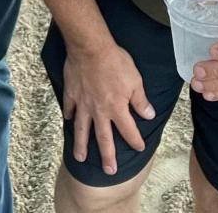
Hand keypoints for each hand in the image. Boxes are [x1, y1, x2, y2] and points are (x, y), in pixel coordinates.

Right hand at [63, 44, 154, 175]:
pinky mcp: (71, 93)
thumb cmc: (114, 61)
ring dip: (81, 145)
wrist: (90, 47)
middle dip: (107, 156)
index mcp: (117, 108)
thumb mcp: (135, 80)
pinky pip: (69, 108)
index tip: (139, 147)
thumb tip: (149, 115)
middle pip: (103, 138)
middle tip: (109, 171)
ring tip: (80, 158)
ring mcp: (83, 103)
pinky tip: (69, 121)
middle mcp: (99, 111)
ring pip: (82, 129)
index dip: (135, 141)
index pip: (129, 131)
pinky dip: (69, 115)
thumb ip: (140, 100)